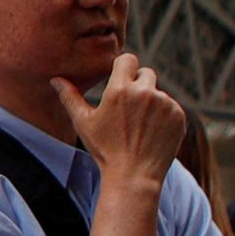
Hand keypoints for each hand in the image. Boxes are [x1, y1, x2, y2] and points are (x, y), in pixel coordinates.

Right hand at [57, 53, 184, 188]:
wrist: (134, 176)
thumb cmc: (105, 150)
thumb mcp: (84, 123)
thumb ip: (70, 97)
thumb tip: (56, 79)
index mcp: (120, 90)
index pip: (128, 59)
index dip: (124, 68)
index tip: (121, 81)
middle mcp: (145, 93)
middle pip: (146, 73)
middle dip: (138, 85)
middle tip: (130, 109)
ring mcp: (165, 104)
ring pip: (158, 92)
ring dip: (151, 102)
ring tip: (140, 127)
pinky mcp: (178, 116)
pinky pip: (171, 107)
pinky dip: (164, 116)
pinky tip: (152, 133)